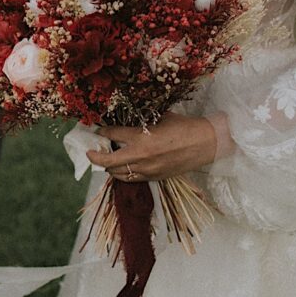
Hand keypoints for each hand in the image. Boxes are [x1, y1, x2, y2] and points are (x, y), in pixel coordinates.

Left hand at [86, 113, 221, 181]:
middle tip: (90, 152)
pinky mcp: (154, 177)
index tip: (97, 131)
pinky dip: (123, 173)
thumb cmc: (184, 127)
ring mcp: (147, 169)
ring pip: (118, 173)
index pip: (112, 134)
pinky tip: (122, 168)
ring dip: (108, 167)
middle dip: (95, 156)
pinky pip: (132, 178)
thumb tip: (126, 122)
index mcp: (141, 137)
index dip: (102, 132)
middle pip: (108, 161)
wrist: (204, 144)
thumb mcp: (159, 118)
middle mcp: (141, 156)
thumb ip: (141, 123)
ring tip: (105, 160)